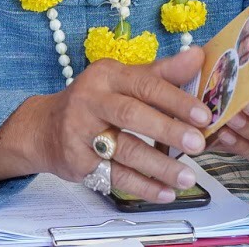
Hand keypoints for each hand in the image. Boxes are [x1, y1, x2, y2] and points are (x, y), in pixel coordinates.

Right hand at [0, 48, 210, 202]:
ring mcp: (81, 131)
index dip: (176, 100)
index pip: (146, 85)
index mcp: (108, 75)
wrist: (44, 127)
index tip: (204, 115)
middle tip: (199, 144)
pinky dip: (143, 187)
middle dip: (168, 130)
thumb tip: (199, 55)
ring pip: (125, 150)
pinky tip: (167, 193)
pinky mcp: (77, 160)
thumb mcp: (124, 79)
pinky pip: (115, 176)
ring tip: (189, 177)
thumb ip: (162, 72)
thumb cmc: (96, 100)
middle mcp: (91, 99)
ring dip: (160, 166)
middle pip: (132, 115)